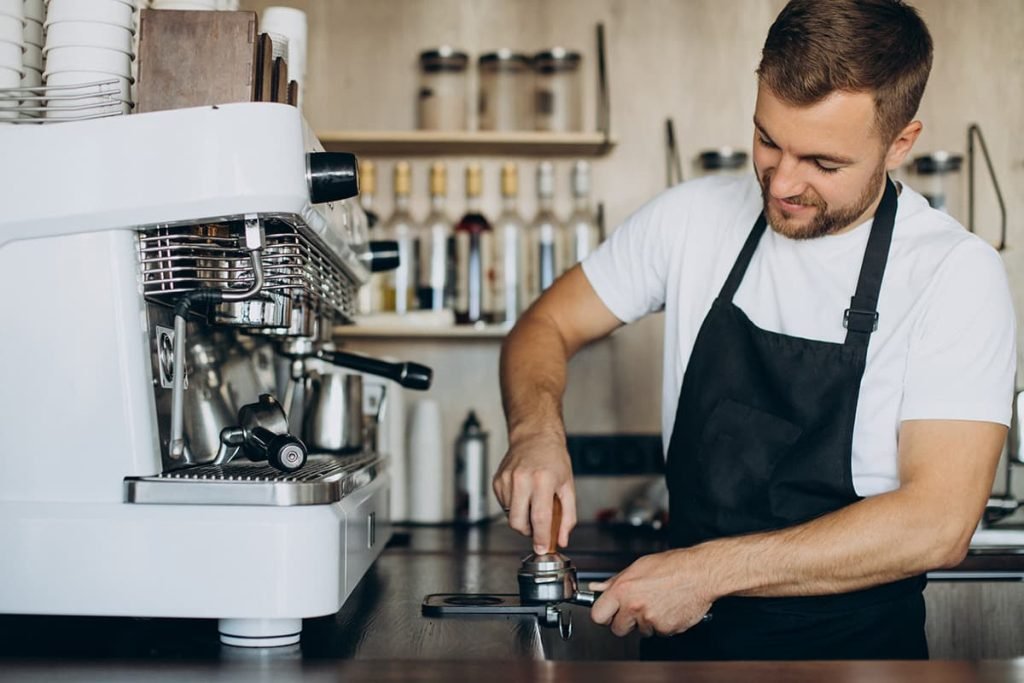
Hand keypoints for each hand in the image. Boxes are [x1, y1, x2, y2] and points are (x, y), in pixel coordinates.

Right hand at [492, 429, 575, 553]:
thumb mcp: (568, 486)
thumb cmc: (554, 458)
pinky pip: (504, 505)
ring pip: (510, 515)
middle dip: (528, 532)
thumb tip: (561, 539)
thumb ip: (567, 516)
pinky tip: (523, 493)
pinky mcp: (497, 481)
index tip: (542, 549)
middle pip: (518, 522)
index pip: (539, 518)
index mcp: (542, 480)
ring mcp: (506, 480)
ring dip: (522, 517)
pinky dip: (514, 506)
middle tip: (538, 526)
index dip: (540, 538)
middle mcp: (522, 480)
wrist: (534, 436)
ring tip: (532, 501)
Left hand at [589, 549, 715, 637]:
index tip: (607, 612)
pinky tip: (668, 607)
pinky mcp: (666, 629)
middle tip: (635, 608)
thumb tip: (596, 588)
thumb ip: (614, 581)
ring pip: (640, 630)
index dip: (603, 614)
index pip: (598, 615)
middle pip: (617, 629)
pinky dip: (663, 623)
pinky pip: (659, 632)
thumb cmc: (672, 566)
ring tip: (658, 601)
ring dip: (646, 621)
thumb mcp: (637, 567)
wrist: (700, 573)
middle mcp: (635, 606)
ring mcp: (650, 620)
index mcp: (623, 590)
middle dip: (624, 621)